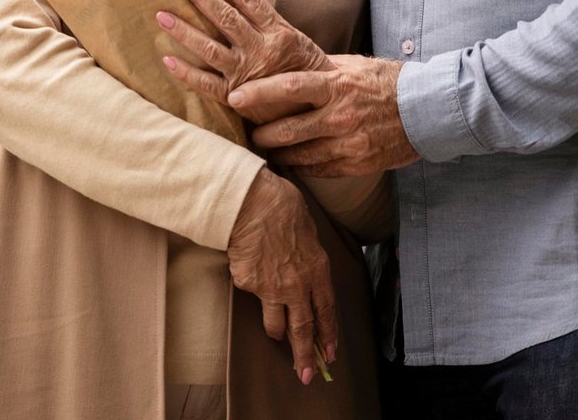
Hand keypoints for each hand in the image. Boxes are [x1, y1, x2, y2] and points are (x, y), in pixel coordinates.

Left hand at [158, 0, 332, 124]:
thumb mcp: (294, 41)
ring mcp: (246, 74)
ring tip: (162, 16)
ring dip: (184, 31)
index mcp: (278, 32)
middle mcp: (261, 50)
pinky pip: (206, 84)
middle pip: (226, 18)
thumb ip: (268, 24)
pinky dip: (186, 72)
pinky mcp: (236, 97)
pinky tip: (167, 60)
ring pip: (210, 48)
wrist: (319, 109)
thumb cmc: (304, 71)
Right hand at [226, 169, 337, 385]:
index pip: (326, 311)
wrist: (252, 202)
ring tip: (277, 335)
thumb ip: (309, 255)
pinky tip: (248, 268)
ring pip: (275, 324)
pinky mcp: (248, 284)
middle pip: (302, 329)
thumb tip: (305, 263)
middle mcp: (296, 286)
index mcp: (317, 271)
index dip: (328, 334)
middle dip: (305, 356)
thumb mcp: (309, 231)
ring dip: (277, 332)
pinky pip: (250, 292)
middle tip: (307, 374)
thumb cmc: (282, 206)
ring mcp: (270, 288)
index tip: (329, 352)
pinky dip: (250, 284)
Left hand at [238, 55, 419, 176]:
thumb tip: (287, 61)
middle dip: (262, 134)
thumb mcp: (353, 66)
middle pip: (288, 129)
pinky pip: (319, 170)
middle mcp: (341, 116)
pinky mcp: (357, 164)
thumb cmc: (387, 81)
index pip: (290, 88)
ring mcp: (349, 143)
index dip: (259, 93)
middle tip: (247, 133)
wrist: (427, 111)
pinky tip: (290, 163)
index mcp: (337, 85)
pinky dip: (301, 167)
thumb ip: (320, 67)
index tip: (235, 97)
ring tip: (264, 151)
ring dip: (278, 154)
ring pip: (300, 155)